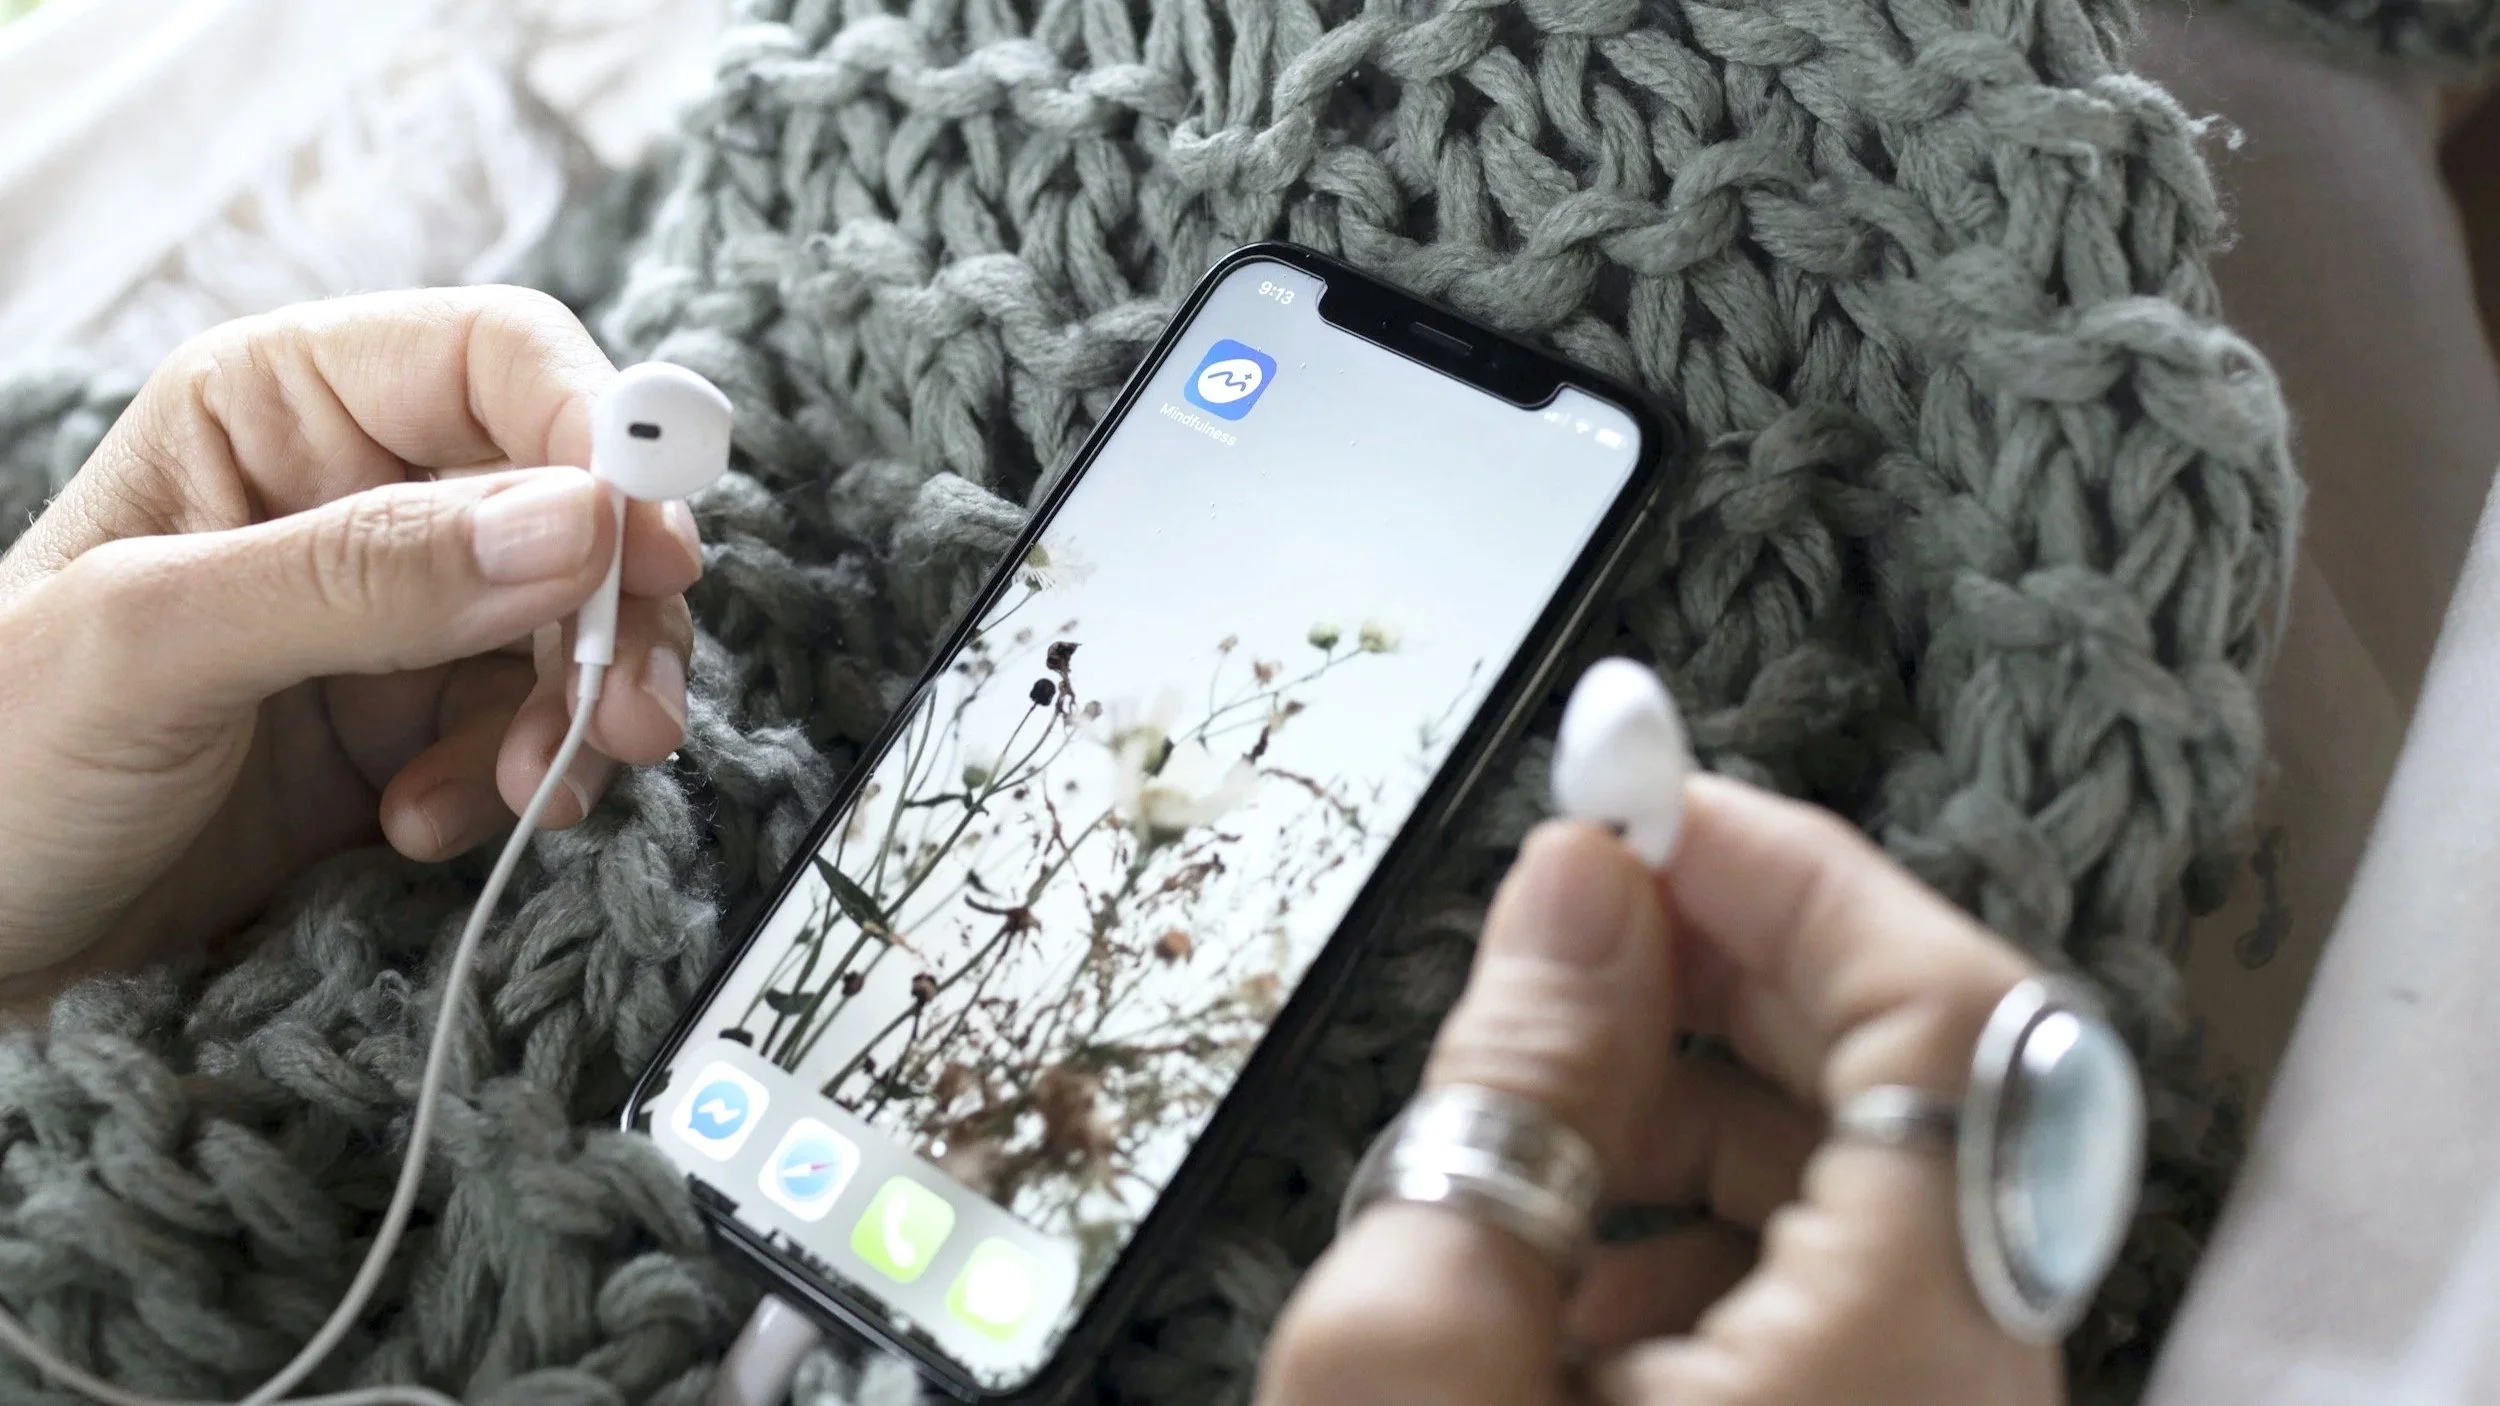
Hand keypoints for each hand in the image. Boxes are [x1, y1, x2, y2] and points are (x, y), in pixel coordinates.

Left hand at [0, 288, 703, 1002]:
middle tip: (635, 709)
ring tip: (536, 792)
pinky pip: (530, 729)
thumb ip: (362, 575)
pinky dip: (515, 786)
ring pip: (573, 625)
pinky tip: (426, 829)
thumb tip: (576, 523)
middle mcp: (357, 492)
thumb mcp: (154, 643)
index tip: (650, 547)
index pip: (499, 361)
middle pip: (573, 502)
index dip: (599, 434)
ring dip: (577, 713)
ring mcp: (396, 615)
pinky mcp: (414, 726)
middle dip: (615, 610)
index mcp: (280, 408)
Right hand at [1258, 775, 2060, 1405]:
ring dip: (1711, 1105)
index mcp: (1896, 1370)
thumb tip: (1580, 886)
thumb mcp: (1414, 1361)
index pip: (1948, 1024)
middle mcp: (1969, 1401)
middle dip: (1740, 973)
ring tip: (1535, 1124)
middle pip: (1927, 1090)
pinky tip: (1571, 1273)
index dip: (1799, 877)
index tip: (1648, 809)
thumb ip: (1516, 1099)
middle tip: (1574, 925)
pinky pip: (1848, 1299)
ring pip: (1882, 1194)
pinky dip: (1719, 1233)